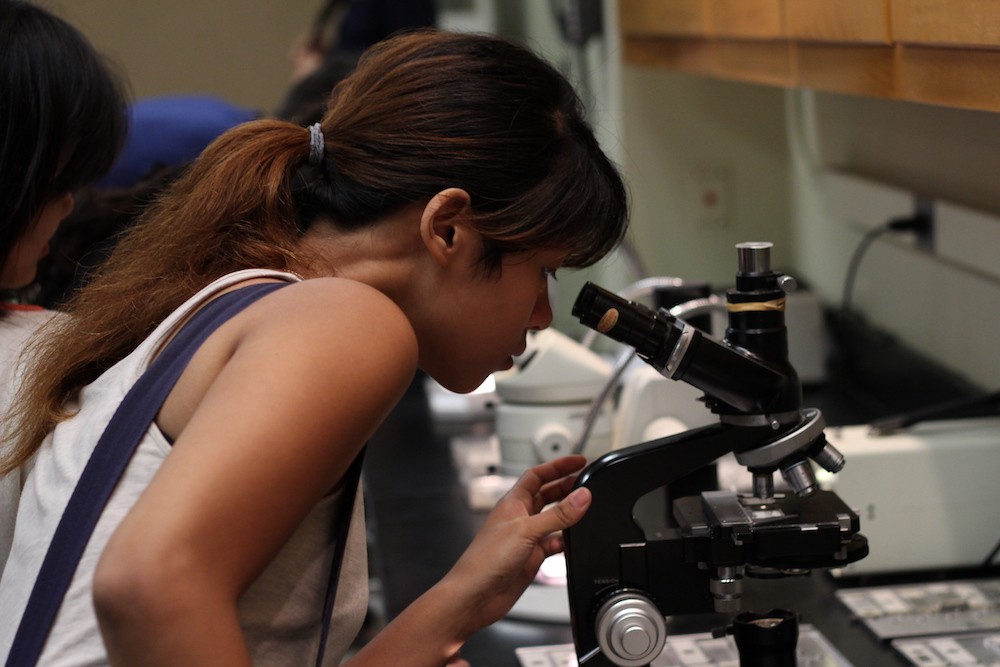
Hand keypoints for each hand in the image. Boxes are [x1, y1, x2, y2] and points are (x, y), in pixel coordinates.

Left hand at [443, 455, 591, 633]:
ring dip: (568, 515)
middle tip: (586, 482)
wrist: (475, 595)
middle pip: (546, 495)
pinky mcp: (530, 558)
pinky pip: (553, 544)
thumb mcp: (526, 530)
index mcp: (512, 503)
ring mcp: (525, 538)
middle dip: (565, 487)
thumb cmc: (485, 560)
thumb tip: (582, 496)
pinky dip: (564, 541)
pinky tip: (573, 542)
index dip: (557, 466)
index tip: (578, 461)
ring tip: (586, 508)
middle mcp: (519, 518)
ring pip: (552, 520)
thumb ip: (557, 514)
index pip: (537, 475)